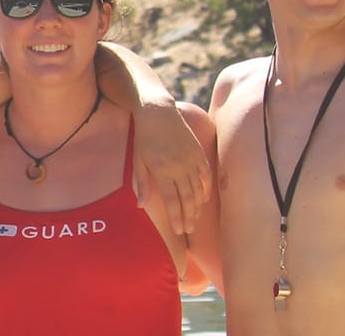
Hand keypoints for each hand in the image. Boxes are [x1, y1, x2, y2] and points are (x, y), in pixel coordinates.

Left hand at [130, 104, 209, 234]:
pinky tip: (203, 199)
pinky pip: (205, 174)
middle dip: (188, 216)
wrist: (158, 112)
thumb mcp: (138, 160)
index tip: (179, 231)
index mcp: (163, 170)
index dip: (176, 217)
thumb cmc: (144, 138)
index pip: (172, 201)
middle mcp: (179, 167)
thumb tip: (141, 205)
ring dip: (197, 206)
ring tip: (195, 218)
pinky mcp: (198, 152)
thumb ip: (141, 183)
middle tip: (188, 229)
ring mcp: (191, 159)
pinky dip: (205, 188)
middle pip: (187, 198)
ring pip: (198, 189)